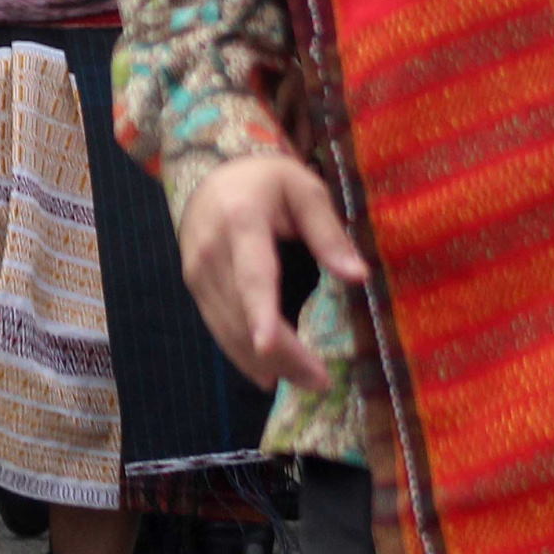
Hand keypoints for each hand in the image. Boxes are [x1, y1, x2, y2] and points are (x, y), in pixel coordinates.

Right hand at [178, 153, 370, 391]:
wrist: (210, 171)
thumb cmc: (267, 180)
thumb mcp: (305, 190)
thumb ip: (329, 233)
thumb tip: (359, 276)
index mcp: (240, 222)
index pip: (251, 275)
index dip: (260, 313)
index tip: (269, 346)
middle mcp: (210, 251)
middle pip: (241, 312)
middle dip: (279, 353)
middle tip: (321, 382)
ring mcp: (196, 270)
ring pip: (226, 326)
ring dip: (263, 360)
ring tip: (304, 383)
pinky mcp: (194, 285)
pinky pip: (216, 325)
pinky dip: (240, 353)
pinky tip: (266, 375)